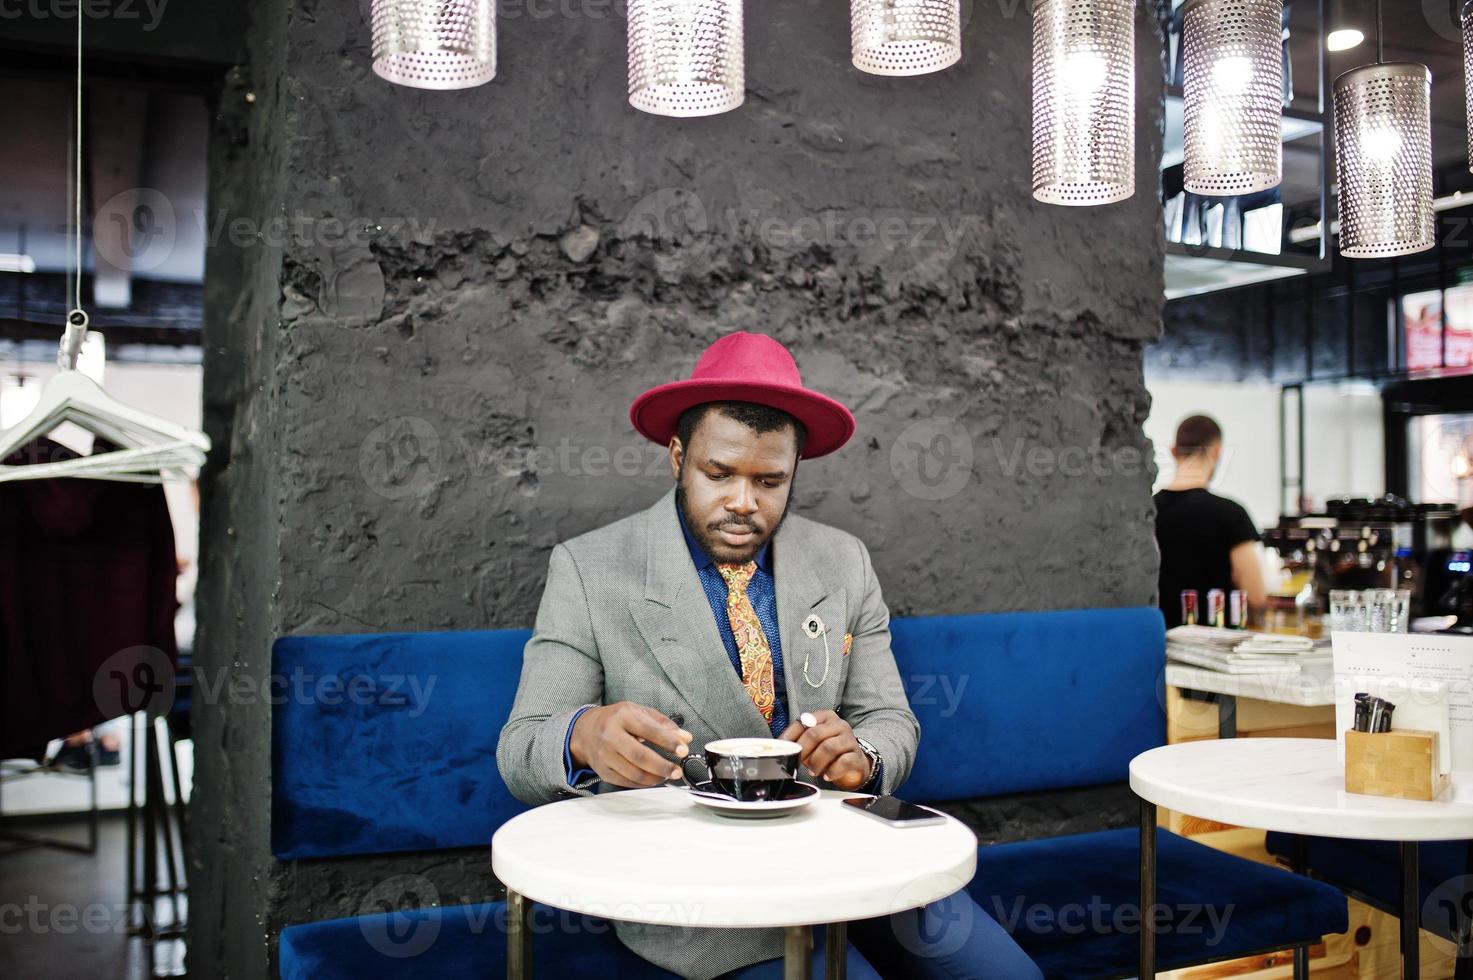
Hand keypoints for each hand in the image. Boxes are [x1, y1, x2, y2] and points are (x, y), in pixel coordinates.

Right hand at [570, 702, 692, 788]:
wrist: (585, 730)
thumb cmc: (615, 719)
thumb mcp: (638, 712)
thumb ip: (663, 724)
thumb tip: (685, 738)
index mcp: (622, 716)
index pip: (649, 730)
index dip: (668, 742)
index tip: (683, 750)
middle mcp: (610, 735)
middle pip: (639, 756)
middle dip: (662, 766)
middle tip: (677, 771)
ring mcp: (604, 755)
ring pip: (633, 772)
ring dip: (654, 777)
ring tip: (667, 775)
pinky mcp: (603, 771)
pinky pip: (626, 781)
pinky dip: (643, 783)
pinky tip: (653, 778)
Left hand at [778, 710, 870, 789]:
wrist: (854, 764)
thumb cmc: (829, 752)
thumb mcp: (813, 744)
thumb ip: (800, 742)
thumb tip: (782, 748)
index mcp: (825, 717)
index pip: (803, 722)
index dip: (790, 736)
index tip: (783, 748)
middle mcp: (839, 725)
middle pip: (815, 734)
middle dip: (803, 751)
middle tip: (799, 762)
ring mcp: (850, 740)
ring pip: (828, 748)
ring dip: (816, 762)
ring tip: (813, 771)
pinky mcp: (857, 756)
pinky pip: (844, 762)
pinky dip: (832, 771)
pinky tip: (827, 776)